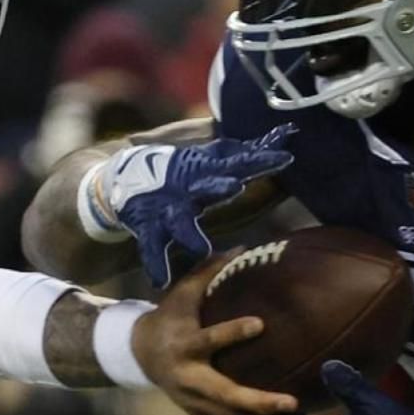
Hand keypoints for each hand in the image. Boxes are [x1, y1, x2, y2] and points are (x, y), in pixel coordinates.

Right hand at [87, 124, 294, 286]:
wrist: (127, 178)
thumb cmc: (181, 173)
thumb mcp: (212, 160)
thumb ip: (246, 152)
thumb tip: (286, 133)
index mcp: (205, 171)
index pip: (237, 164)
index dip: (260, 161)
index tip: (285, 158)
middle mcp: (187, 188)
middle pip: (206, 188)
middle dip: (220, 187)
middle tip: (236, 186)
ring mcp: (166, 208)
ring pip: (179, 222)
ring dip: (189, 234)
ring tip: (200, 250)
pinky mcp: (147, 226)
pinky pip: (151, 247)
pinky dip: (155, 264)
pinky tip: (160, 281)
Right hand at [133, 253, 299, 414]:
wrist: (137, 354)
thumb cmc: (169, 316)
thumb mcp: (182, 292)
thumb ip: (210, 270)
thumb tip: (244, 246)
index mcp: (184, 344)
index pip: (209, 339)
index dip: (232, 333)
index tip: (260, 324)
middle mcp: (187, 377)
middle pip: (224, 394)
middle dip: (258, 401)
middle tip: (291, 401)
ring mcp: (192, 400)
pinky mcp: (197, 414)